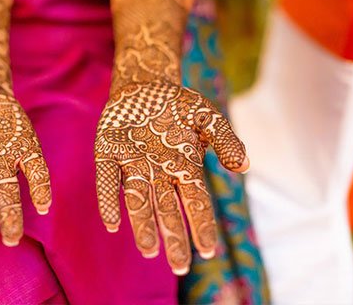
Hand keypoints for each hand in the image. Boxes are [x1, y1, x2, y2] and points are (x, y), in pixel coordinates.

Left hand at [95, 81, 247, 274]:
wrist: (144, 84)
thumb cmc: (178, 103)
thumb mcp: (207, 115)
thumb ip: (226, 139)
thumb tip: (244, 166)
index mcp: (183, 167)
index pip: (195, 201)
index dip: (201, 224)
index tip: (207, 249)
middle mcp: (158, 172)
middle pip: (167, 209)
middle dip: (174, 237)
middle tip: (179, 267)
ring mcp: (132, 164)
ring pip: (138, 200)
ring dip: (143, 224)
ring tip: (148, 250)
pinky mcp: (108, 152)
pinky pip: (107, 180)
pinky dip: (109, 199)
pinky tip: (112, 222)